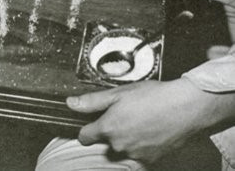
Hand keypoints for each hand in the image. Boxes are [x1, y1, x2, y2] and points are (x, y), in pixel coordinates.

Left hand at [66, 78, 230, 162]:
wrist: (185, 107)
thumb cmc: (151, 96)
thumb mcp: (117, 93)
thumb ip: (92, 101)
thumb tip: (70, 103)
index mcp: (108, 128)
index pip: (85, 137)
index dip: (87, 129)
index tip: (92, 123)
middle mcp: (120, 146)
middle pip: (105, 144)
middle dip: (110, 133)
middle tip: (123, 116)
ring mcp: (137, 155)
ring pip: (123, 150)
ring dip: (126, 140)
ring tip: (138, 122)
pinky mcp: (153, 161)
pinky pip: (139, 156)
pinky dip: (141, 147)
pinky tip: (149, 132)